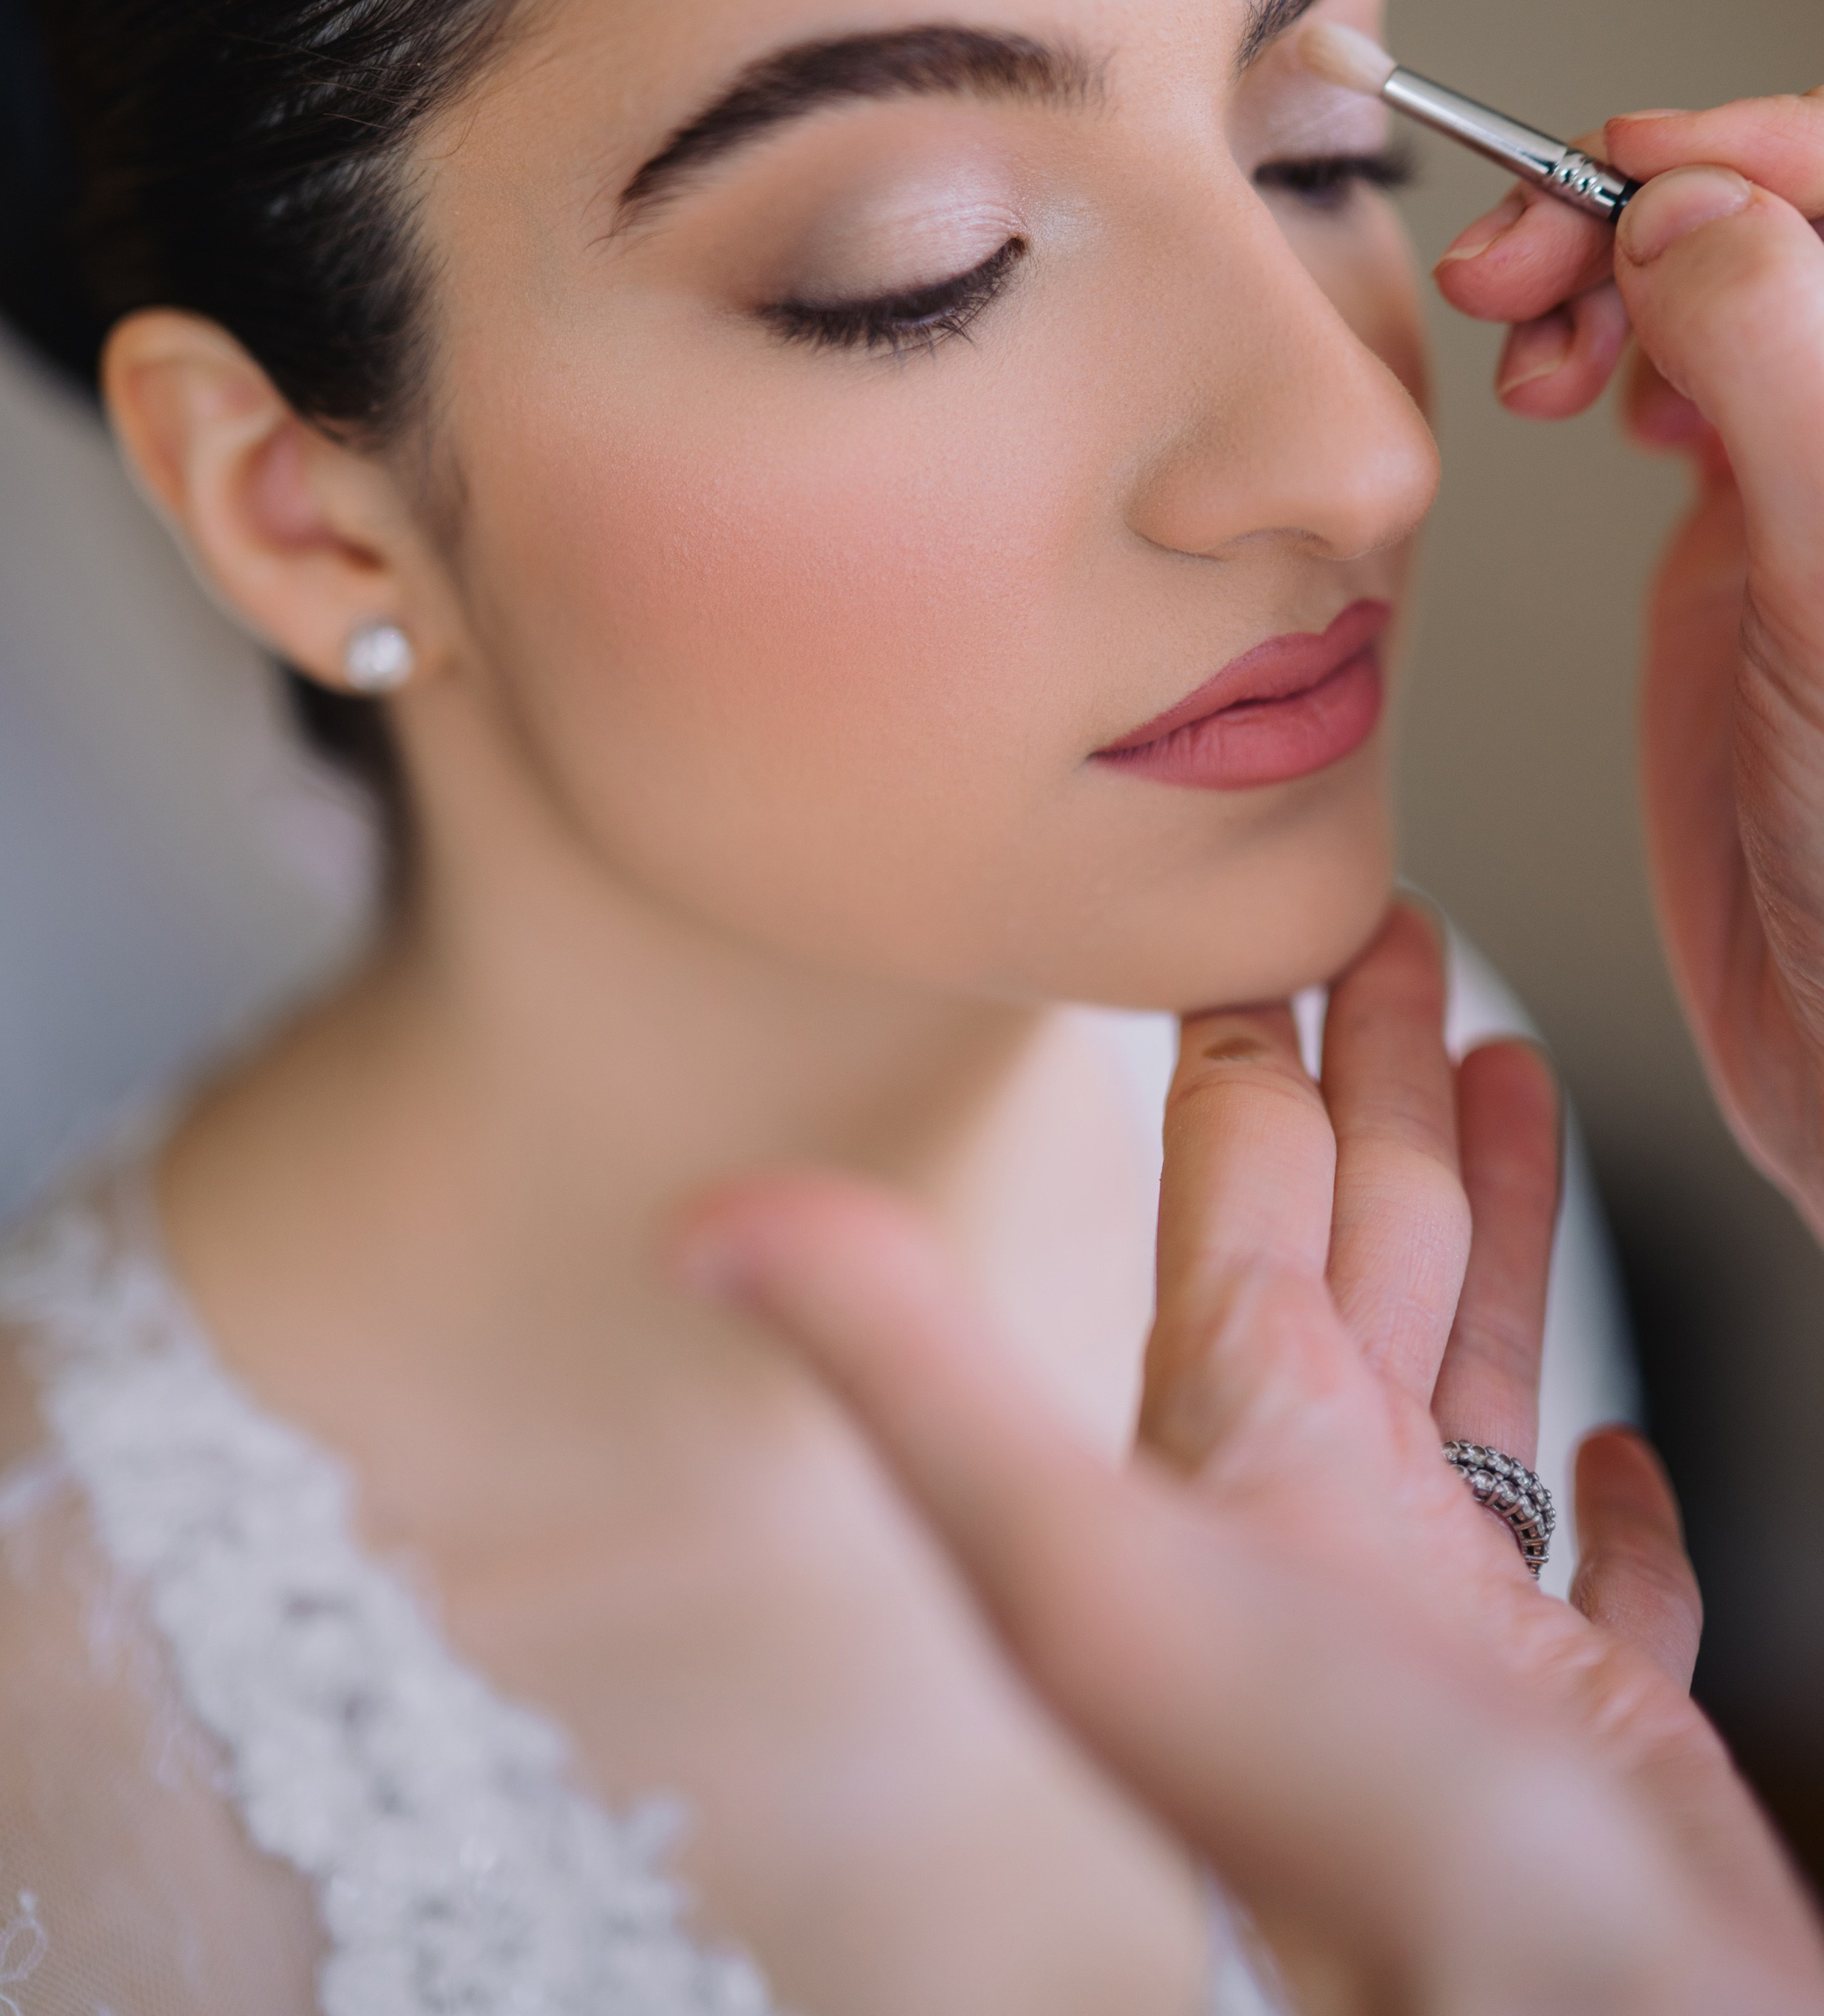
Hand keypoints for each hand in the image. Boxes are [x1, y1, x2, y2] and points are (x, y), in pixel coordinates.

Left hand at [678, 910, 1823, 2012]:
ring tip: (1512, 1078)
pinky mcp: (1585, 1725)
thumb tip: (704, 1226)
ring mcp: (1456, 1621)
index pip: (1242, 1191)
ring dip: (1488, 1221)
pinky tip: (1611, 1446)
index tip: (1263, 928)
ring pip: (1472, 1359)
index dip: (1251, 1049)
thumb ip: (913, 1378)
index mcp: (1246, 1450)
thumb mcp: (1092, 1568)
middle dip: (1378, 1082)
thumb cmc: (1351, 1829)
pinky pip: (1586, 1572)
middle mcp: (1338, 1522)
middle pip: (1358, 1238)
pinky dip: (1596, 1500)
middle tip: (1401, 931)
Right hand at [1434, 90, 1823, 1235]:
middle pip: (1768, 226)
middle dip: (1638, 212)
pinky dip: (1605, 355)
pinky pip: (1672, 385)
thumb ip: (1783, 380)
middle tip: (1520, 270)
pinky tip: (1570, 395)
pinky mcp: (1739, 542)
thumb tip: (1692, 216)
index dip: (1743, 156)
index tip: (1616, 179)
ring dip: (1607, 276)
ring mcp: (1811, 475)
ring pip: (1708, 288)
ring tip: (1533, 348)